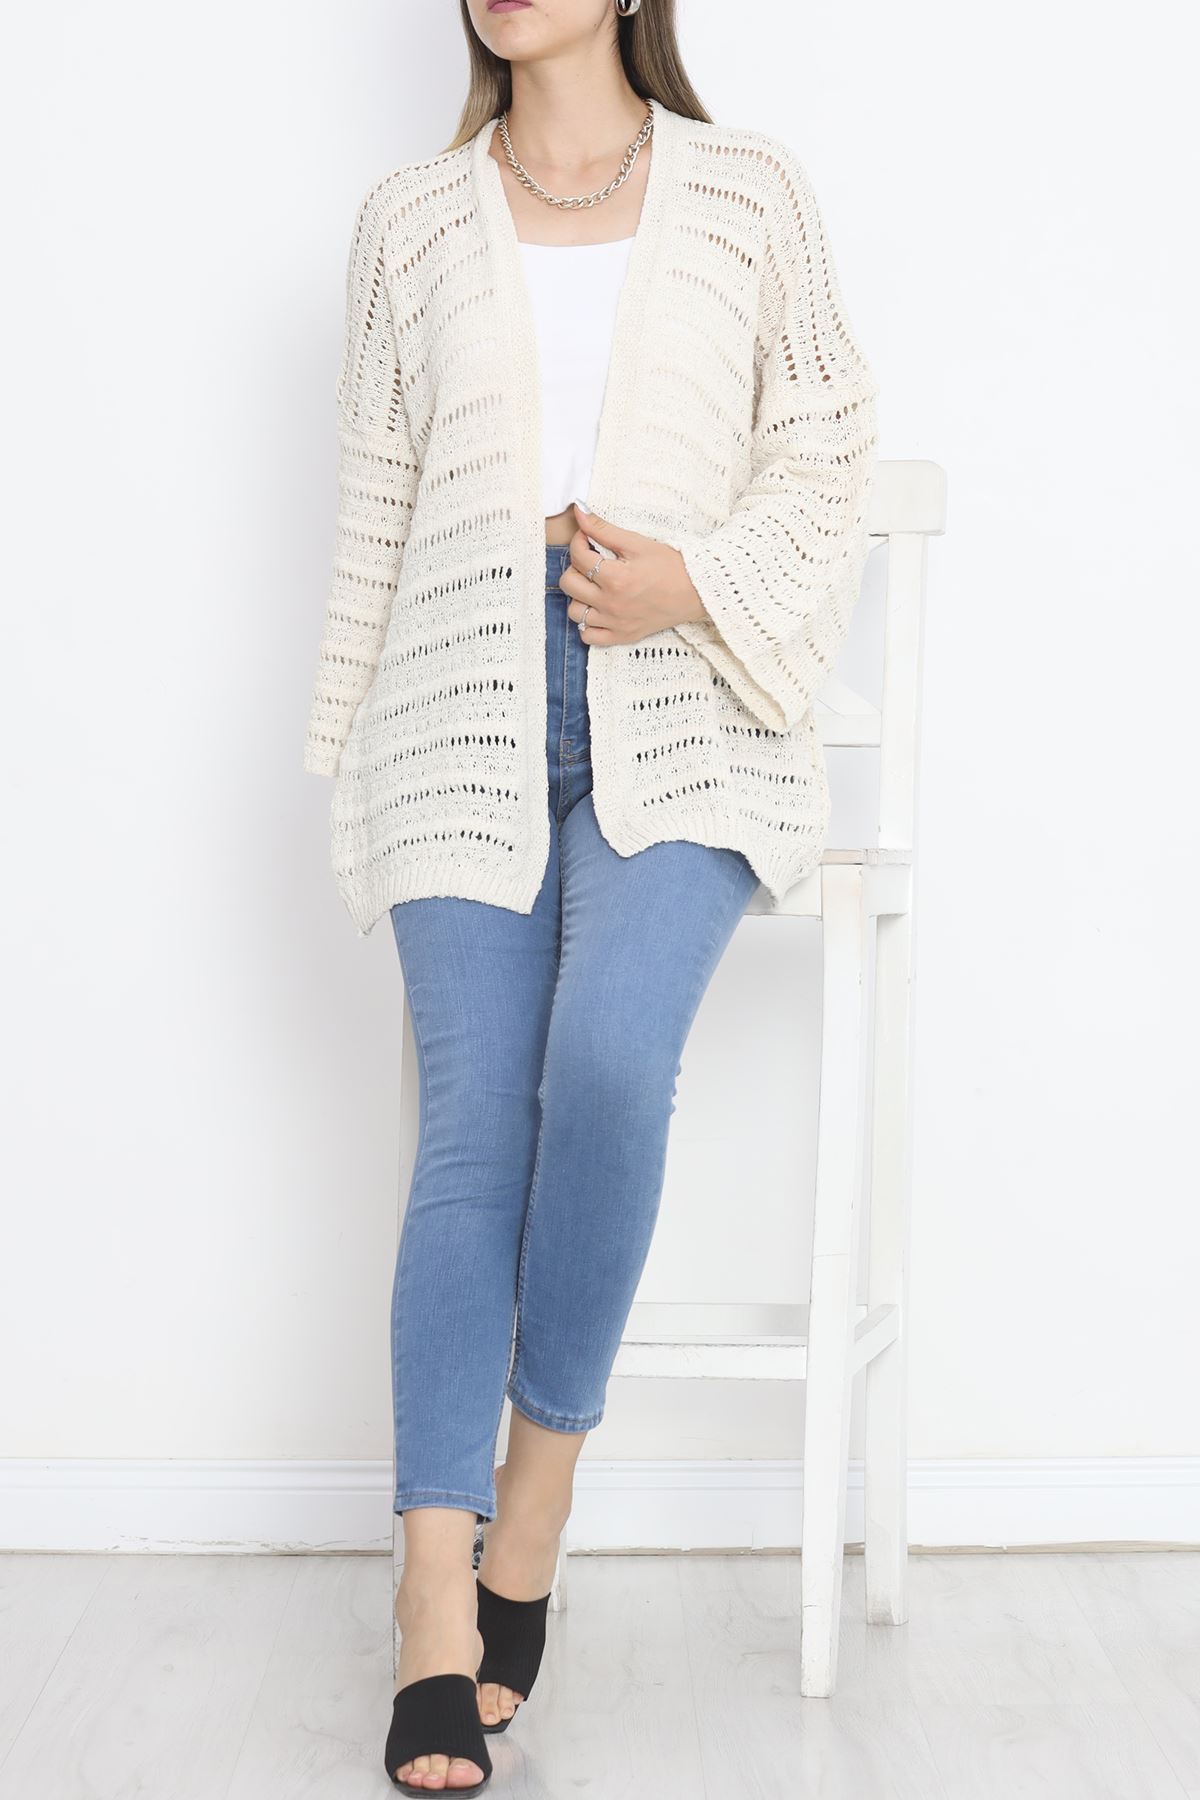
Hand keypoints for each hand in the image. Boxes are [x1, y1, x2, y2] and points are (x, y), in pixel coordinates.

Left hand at [559, 501, 709, 644]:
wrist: (696, 591)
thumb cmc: (670, 565)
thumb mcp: (637, 542)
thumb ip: (604, 529)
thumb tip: (578, 511)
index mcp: (615, 578)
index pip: (578, 556)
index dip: (579, 541)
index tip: (588, 538)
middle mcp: (611, 604)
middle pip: (569, 584)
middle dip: (576, 567)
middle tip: (591, 561)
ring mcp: (615, 623)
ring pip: (574, 612)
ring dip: (579, 596)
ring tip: (594, 586)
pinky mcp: (622, 637)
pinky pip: (589, 637)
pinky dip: (586, 625)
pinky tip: (597, 610)